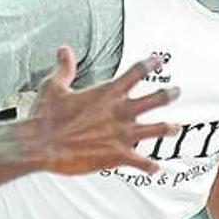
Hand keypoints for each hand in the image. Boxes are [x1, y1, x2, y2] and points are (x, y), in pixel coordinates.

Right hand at [26, 46, 179, 175]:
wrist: (41, 145)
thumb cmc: (46, 117)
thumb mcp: (54, 86)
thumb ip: (65, 68)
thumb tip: (64, 50)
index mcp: (106, 93)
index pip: (135, 73)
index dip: (150, 64)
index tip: (159, 60)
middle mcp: (119, 112)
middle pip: (154, 99)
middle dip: (167, 95)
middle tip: (176, 91)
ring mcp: (121, 134)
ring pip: (154, 130)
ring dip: (167, 128)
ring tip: (175, 127)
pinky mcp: (117, 155)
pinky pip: (141, 162)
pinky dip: (149, 166)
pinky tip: (156, 168)